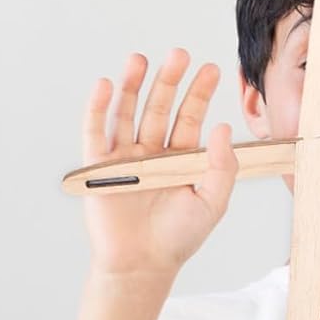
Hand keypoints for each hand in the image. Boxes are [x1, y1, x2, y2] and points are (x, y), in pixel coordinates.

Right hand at [81, 49, 238, 279]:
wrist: (142, 265)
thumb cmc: (179, 237)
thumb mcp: (212, 202)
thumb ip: (221, 167)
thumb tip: (223, 129)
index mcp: (180, 158)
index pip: (190, 118)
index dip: (199, 93)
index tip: (211, 68)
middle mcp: (152, 152)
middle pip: (160, 107)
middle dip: (169, 81)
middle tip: (179, 54)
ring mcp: (125, 157)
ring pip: (128, 113)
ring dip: (133, 85)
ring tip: (140, 59)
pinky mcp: (99, 167)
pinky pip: (96, 132)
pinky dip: (99, 108)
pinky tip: (107, 85)